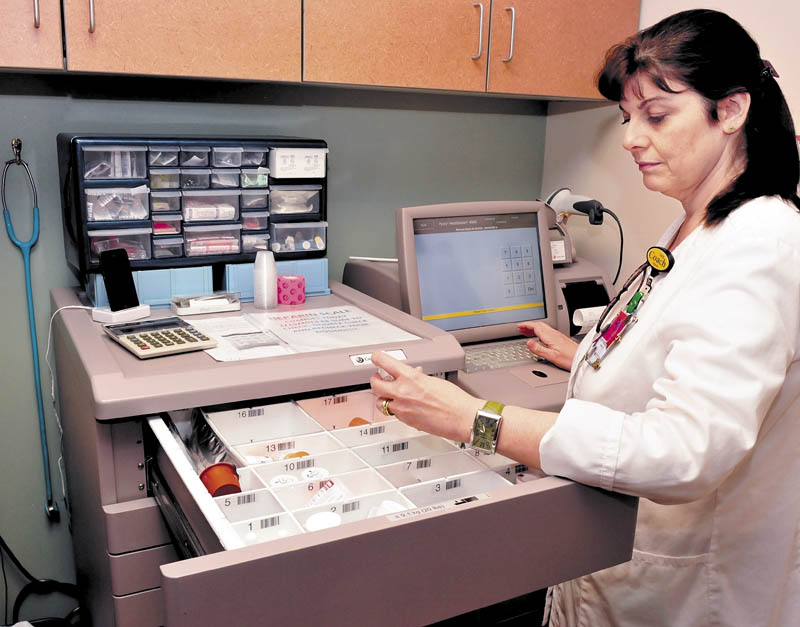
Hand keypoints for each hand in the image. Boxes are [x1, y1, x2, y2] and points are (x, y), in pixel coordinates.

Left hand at [369, 351, 483, 442]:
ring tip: (390, 395)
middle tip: (378, 378)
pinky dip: (396, 409)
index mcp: (410, 377)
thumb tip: (412, 376)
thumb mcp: (433, 380)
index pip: (385, 362)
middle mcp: (402, 392)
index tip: (376, 357)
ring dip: (384, 398)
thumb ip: (417, 378)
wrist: (462, 418)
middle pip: (375, 384)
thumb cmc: (454, 400)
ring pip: (381, 402)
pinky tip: (405, 407)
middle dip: (375, 380)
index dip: (377, 358)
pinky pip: (393, 413)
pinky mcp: (406, 421)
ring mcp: (402, 408)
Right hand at [517, 321, 577, 370]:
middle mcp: (554, 334)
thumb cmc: (570, 358)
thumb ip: (539, 349)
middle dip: (529, 325)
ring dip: (534, 328)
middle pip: (539, 325)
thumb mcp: (551, 356)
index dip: (526, 325)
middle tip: (521, 328)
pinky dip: (540, 332)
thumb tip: (528, 342)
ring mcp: (557, 335)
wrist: (583, 358)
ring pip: (543, 328)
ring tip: (527, 332)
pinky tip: (539, 337)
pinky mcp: (560, 338)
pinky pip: (547, 331)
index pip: (535, 327)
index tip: (519, 326)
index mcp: (550, 336)